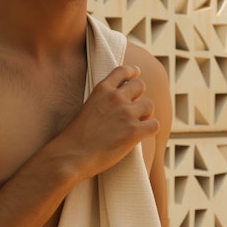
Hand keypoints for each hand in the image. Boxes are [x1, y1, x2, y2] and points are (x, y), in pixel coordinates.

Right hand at [53, 65, 158, 179]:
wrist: (72, 155)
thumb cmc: (75, 137)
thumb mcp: (86, 107)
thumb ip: (102, 100)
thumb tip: (118, 103)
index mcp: (102, 90)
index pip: (123, 71)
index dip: (132, 71)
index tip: (136, 73)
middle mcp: (116, 97)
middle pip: (140, 85)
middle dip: (139, 96)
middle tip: (135, 109)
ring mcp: (126, 113)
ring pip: (149, 105)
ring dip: (146, 114)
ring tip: (138, 123)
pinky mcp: (134, 131)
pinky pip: (154, 125)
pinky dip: (151, 129)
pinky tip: (143, 135)